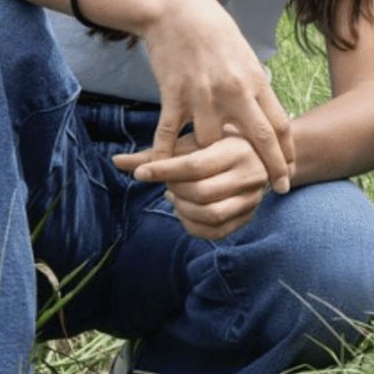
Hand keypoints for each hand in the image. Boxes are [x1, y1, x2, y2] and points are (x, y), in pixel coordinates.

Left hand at [115, 128, 269, 239]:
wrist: (257, 154)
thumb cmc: (216, 144)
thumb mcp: (191, 142)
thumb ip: (155, 153)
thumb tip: (115, 162)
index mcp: (238, 149)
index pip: (195, 165)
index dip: (163, 171)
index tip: (140, 174)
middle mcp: (251, 174)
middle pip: (201, 192)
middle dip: (175, 190)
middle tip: (166, 182)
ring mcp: (253, 199)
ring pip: (209, 214)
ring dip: (182, 208)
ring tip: (175, 195)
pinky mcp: (249, 217)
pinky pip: (215, 232)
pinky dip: (191, 225)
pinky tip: (184, 210)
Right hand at [139, 0, 294, 192]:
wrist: (177, 10)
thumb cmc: (215, 34)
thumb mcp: (245, 58)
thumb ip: (255, 88)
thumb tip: (268, 116)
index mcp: (255, 80)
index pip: (280, 124)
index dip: (287, 152)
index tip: (292, 171)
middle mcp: (234, 90)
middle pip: (259, 138)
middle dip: (271, 167)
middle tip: (279, 190)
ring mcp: (203, 94)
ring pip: (210, 144)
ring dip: (209, 164)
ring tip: (210, 182)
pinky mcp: (173, 94)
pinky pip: (169, 135)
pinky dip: (165, 156)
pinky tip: (164, 171)